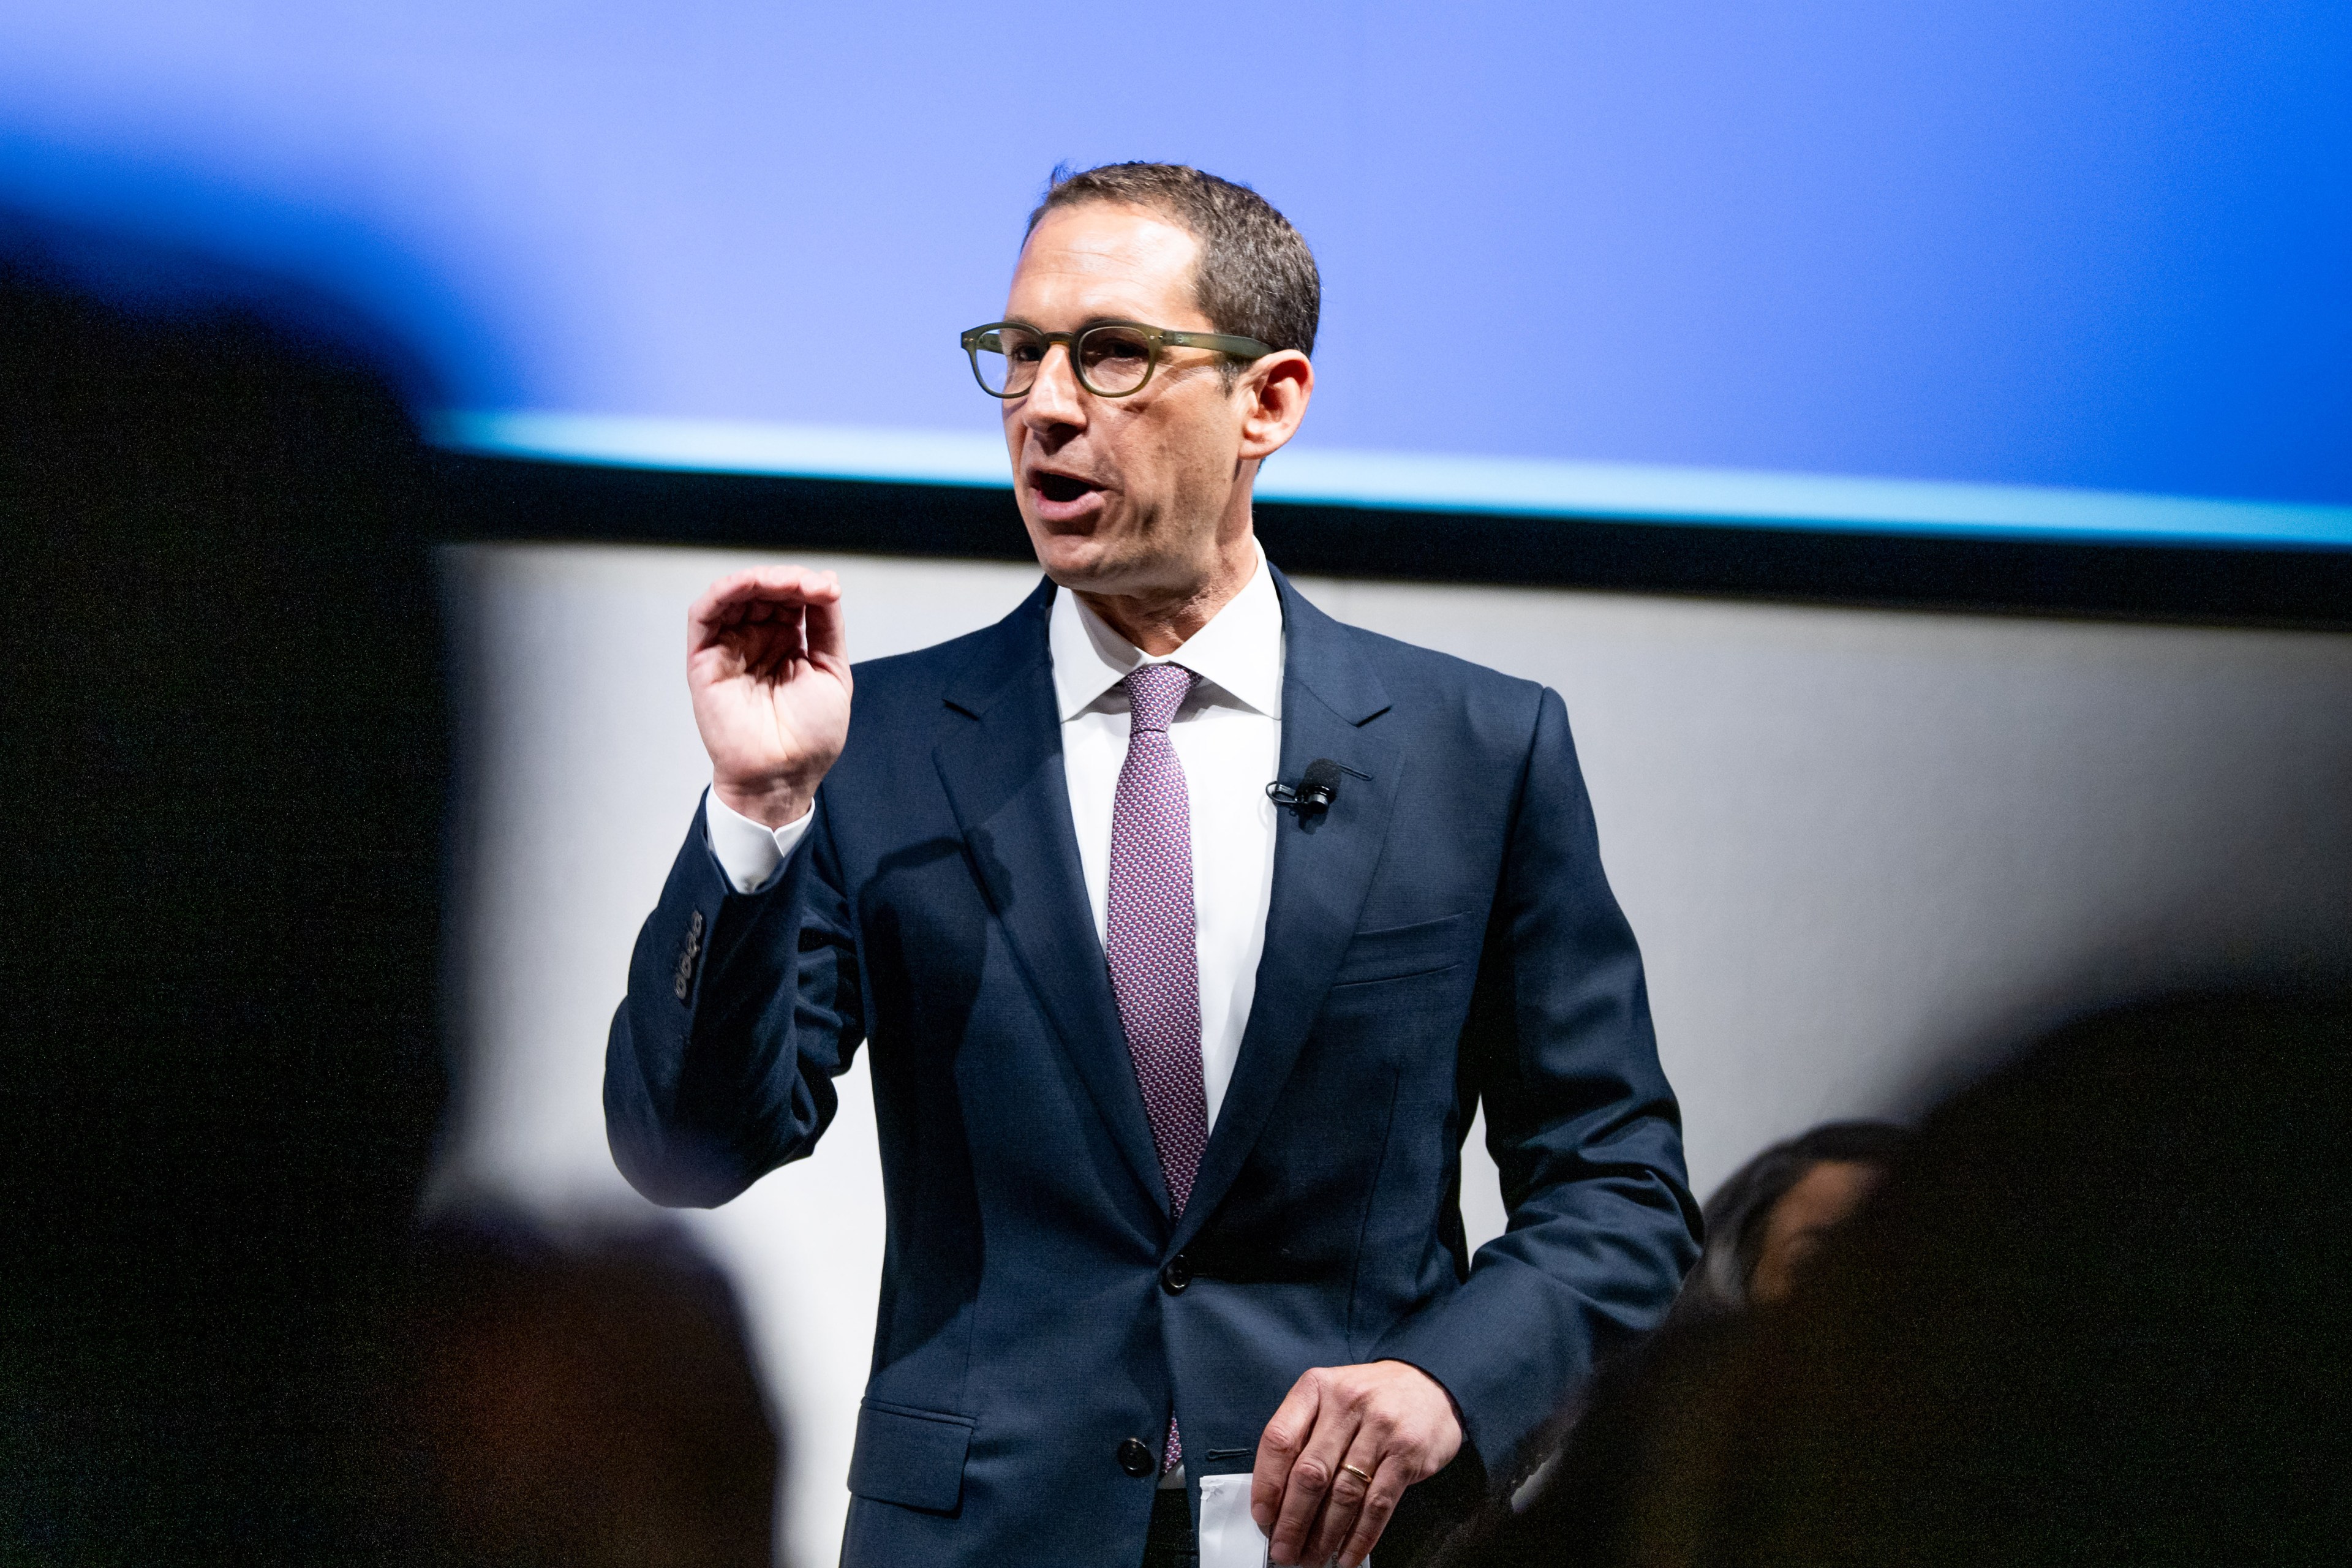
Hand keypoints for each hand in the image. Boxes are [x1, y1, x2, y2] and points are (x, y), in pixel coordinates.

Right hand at [687, 566, 851, 827]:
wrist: (784, 775)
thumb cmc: (810, 737)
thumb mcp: (832, 669)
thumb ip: (827, 624)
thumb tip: (827, 581)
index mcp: (785, 643)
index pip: (790, 598)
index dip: (807, 585)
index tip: (828, 588)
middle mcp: (755, 641)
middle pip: (763, 591)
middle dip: (786, 580)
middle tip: (809, 584)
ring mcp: (729, 648)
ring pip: (734, 595)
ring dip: (758, 579)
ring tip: (785, 583)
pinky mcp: (704, 660)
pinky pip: (704, 615)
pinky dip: (725, 591)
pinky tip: (749, 584)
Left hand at [1251, 1360, 1462, 1566]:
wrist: (1429, 1383)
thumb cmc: (1369, 1399)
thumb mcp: (1330, 1399)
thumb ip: (1304, 1436)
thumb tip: (1277, 1499)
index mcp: (1316, 1387)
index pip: (1280, 1438)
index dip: (1267, 1483)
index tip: (1262, 1516)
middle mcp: (1347, 1403)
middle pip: (1311, 1473)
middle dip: (1293, 1521)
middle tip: (1284, 1550)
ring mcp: (1381, 1426)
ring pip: (1343, 1493)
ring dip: (1324, 1535)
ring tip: (1312, 1557)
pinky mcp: (1407, 1451)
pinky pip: (1378, 1503)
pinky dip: (1360, 1536)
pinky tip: (1347, 1554)